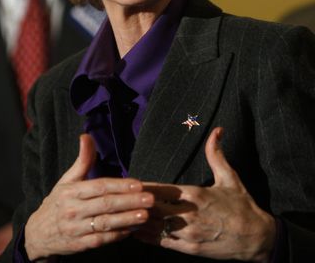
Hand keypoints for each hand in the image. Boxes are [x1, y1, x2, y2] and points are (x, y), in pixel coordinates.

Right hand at [24, 134, 153, 259]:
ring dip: (127, 219)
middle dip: (129, 201)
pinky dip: (117, 235)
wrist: (37, 233)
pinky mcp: (80, 245)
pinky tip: (131, 230)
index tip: (138, 184)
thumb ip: (82, 160)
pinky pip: (101, 240)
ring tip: (145, 215)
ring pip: (105, 223)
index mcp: (71, 192)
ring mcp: (76, 229)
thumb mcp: (66, 180)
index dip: (120, 185)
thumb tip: (86, 136)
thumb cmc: (57, 202)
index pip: (99, 186)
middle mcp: (73, 210)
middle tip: (149, 199)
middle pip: (105, 204)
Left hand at [136, 127, 275, 261]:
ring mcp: (188, 234)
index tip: (131, 183)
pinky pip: (162, 243)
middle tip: (122, 198)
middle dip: (138, 203)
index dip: (144, 187)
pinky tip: (135, 231)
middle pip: (153, 208)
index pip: (161, 189)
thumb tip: (216, 131)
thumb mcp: (230, 178)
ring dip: (138, 220)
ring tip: (122, 213)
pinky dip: (147, 237)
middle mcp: (189, 215)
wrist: (258, 239)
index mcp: (195, 195)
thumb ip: (216, 154)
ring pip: (154, 227)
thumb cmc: (242, 206)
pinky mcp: (190, 249)